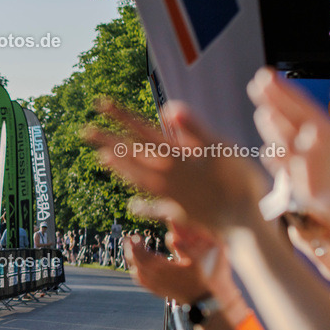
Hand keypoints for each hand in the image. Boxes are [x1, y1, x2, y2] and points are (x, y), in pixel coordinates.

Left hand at [85, 100, 269, 231]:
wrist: (245, 224)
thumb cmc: (238, 183)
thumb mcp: (220, 149)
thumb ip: (194, 128)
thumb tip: (168, 108)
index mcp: (175, 157)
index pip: (142, 131)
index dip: (121, 116)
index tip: (100, 105)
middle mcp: (166, 176)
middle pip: (132, 154)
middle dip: (108, 141)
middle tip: (84, 132)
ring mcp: (170, 195)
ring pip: (138, 178)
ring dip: (120, 167)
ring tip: (101, 158)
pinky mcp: (179, 212)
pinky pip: (156, 208)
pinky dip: (143, 206)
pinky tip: (131, 206)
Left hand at [124, 233, 208, 304]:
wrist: (199, 299)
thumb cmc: (199, 279)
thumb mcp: (195, 260)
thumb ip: (183, 247)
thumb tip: (171, 235)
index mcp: (162, 268)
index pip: (142, 255)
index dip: (136, 245)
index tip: (135, 236)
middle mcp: (155, 277)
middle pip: (136, 262)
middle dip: (130, 249)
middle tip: (128, 239)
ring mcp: (153, 285)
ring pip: (136, 271)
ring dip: (132, 260)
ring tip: (131, 250)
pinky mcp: (155, 291)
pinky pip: (140, 280)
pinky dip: (135, 271)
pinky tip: (136, 267)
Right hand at [247, 68, 329, 235]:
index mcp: (325, 129)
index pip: (300, 104)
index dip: (283, 90)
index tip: (267, 75)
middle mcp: (310, 144)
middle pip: (286, 118)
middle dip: (271, 101)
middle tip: (257, 83)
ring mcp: (302, 162)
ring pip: (281, 141)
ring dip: (272, 127)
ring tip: (264, 112)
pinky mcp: (298, 183)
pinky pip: (282, 168)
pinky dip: (275, 159)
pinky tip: (268, 150)